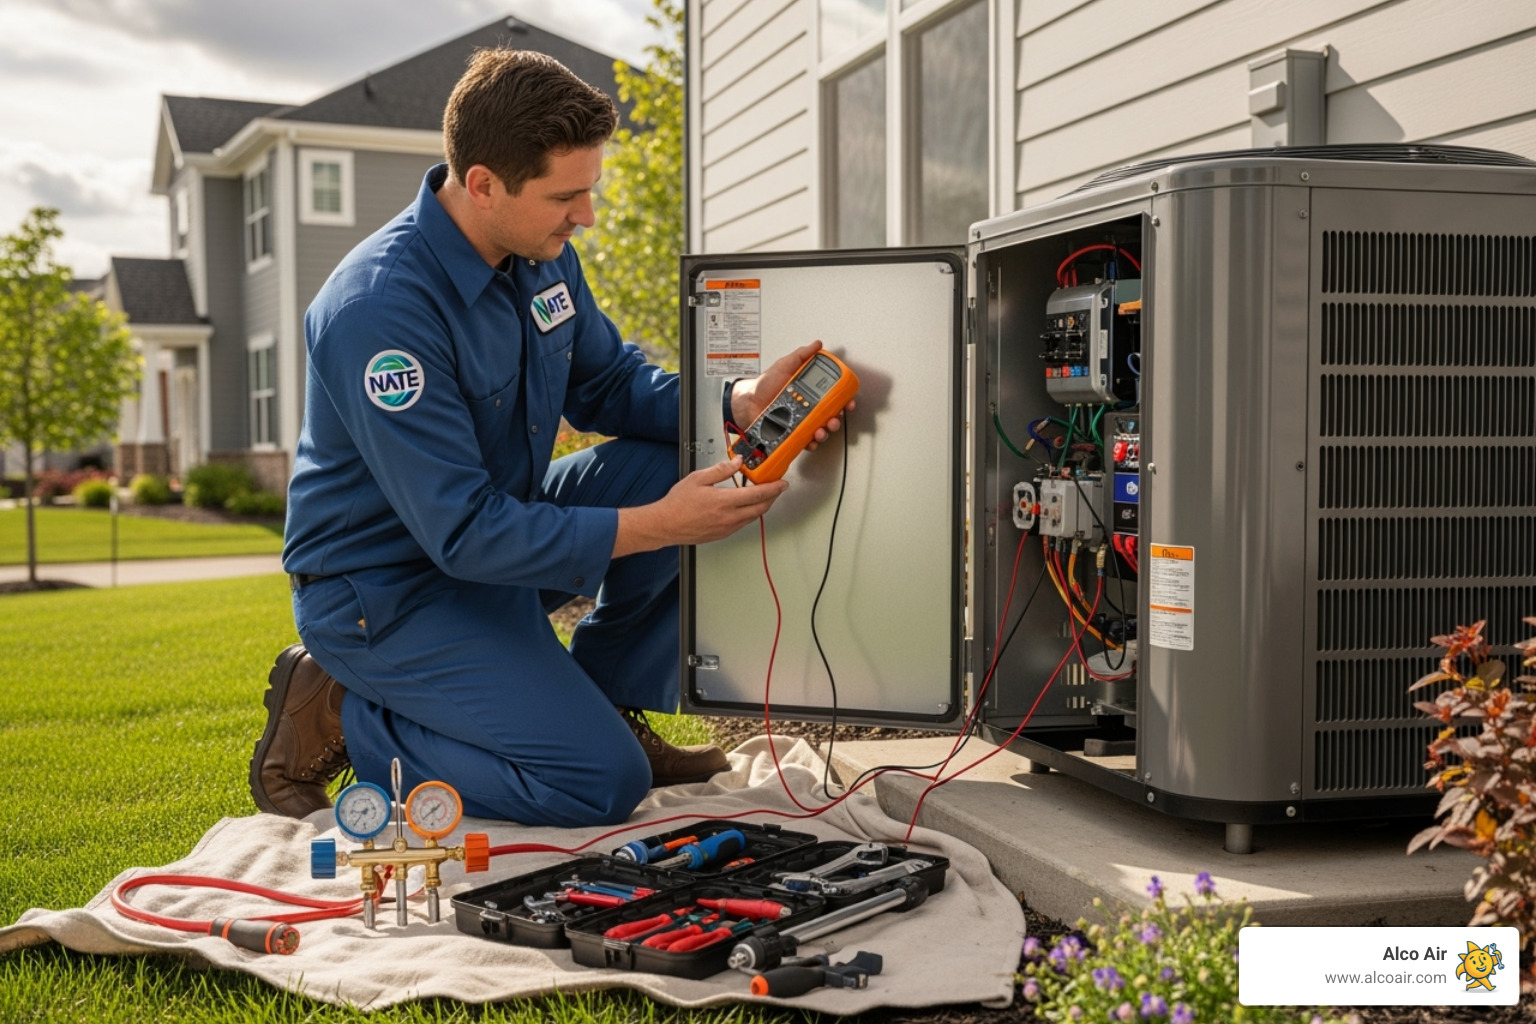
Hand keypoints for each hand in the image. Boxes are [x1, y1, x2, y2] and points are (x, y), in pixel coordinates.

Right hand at [613, 457, 787, 556]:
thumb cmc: (678, 504)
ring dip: (761, 506)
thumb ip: (721, 470)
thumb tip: (736, 463)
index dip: (774, 488)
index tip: (782, 483)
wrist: (665, 525)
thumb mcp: (698, 478)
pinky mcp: (722, 534)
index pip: (758, 494)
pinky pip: (742, 523)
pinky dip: (748, 514)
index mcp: (724, 501)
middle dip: (772, 497)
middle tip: (776, 488)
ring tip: (761, 495)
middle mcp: (729, 517)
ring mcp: (727, 528)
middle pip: (760, 508)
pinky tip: (744, 506)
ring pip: (752, 517)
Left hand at [730, 340, 855, 450]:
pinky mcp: (793, 433)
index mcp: (809, 391)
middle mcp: (808, 407)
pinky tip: (811, 439)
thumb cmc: (764, 385)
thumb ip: (801, 356)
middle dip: (836, 419)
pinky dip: (811, 442)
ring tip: (821, 430)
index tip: (848, 402)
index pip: (832, 396)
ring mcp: (801, 421)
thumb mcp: (784, 365)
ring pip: (821, 429)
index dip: (844, 400)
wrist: (748, 402)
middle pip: (830, 415)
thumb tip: (817, 345)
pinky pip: (806, 440)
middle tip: (833, 419)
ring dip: (826, 432)